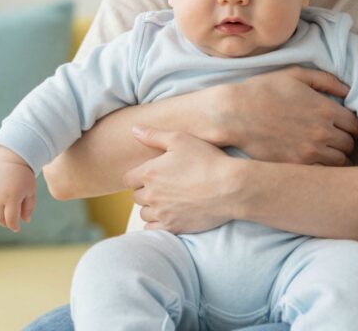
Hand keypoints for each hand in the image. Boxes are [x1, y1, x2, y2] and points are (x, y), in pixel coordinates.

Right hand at [0, 159, 36, 232]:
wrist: (12, 160)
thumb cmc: (24, 177)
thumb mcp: (31, 191)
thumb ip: (29, 207)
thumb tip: (25, 221)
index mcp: (13, 197)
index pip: (10, 219)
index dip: (14, 226)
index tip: (16, 228)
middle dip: (5, 222)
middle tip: (10, 222)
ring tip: (1, 216)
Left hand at [123, 126, 242, 234]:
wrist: (230, 188)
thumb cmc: (206, 160)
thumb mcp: (180, 139)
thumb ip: (153, 135)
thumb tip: (133, 129)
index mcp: (149, 173)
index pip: (128, 179)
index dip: (138, 175)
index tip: (151, 173)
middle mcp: (152, 195)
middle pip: (136, 196)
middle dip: (146, 190)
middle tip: (163, 184)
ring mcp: (162, 213)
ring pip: (144, 213)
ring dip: (151, 207)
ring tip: (167, 199)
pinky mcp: (174, 227)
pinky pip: (153, 229)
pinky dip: (157, 222)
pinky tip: (169, 214)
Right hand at [224, 67, 357, 164]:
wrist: (235, 113)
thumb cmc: (263, 91)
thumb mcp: (294, 75)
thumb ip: (325, 80)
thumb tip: (348, 90)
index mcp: (325, 109)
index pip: (355, 126)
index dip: (353, 128)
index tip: (346, 129)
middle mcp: (322, 132)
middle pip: (349, 146)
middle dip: (345, 143)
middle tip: (336, 141)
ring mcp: (309, 152)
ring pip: (339, 163)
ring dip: (336, 158)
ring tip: (326, 154)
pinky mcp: (295, 166)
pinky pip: (321, 174)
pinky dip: (322, 171)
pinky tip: (313, 163)